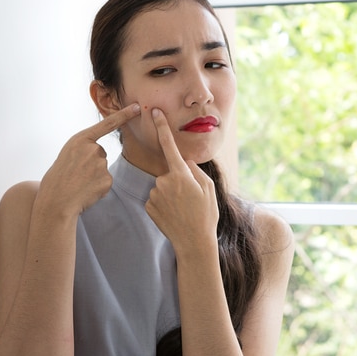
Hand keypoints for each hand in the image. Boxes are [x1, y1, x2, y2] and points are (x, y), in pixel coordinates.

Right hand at [37, 103, 140, 216]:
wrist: (56, 201)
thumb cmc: (58, 178)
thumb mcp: (67, 154)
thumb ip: (84, 148)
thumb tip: (98, 151)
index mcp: (81, 140)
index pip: (107, 124)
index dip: (124, 114)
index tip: (138, 107)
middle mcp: (93, 149)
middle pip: (100, 153)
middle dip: (90, 163)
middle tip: (75, 174)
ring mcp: (101, 164)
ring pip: (102, 168)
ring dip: (93, 175)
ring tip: (78, 182)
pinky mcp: (108, 179)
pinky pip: (105, 181)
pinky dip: (97, 186)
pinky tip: (86, 190)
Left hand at [145, 108, 218, 250]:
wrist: (193, 243)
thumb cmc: (206, 215)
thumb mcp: (208, 188)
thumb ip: (195, 170)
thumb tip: (184, 161)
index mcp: (181, 174)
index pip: (169, 145)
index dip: (162, 127)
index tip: (155, 112)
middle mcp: (164, 181)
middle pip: (170, 172)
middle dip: (179, 181)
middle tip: (191, 200)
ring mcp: (154, 194)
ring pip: (162, 186)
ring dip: (171, 194)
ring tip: (183, 210)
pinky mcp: (148, 206)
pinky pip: (156, 198)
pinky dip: (164, 204)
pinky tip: (173, 214)